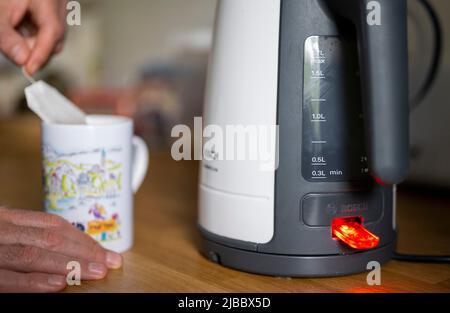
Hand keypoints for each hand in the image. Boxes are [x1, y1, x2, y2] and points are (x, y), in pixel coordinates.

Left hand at [0, 0, 66, 73]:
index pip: (52, 34)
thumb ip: (8, 38)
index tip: (29, 71)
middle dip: (37, 49)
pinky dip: (33, 32)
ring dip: (34, 41)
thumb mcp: (0, 12)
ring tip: (14, 31)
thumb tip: (22, 61)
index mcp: (48, 3)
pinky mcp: (54, 8)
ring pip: (52, 35)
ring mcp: (59, 6)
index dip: (40, 55)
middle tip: (15, 50)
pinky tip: (19, 25)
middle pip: (56, 39)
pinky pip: (48, 27)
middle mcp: (59, 4)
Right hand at [0, 207, 122, 291]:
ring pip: (33, 255)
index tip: (106, 252)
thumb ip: (32, 237)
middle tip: (108, 263)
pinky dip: (36, 281)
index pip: (53, 225)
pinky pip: (9, 278)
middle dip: (83, 251)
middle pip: (49, 238)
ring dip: (68, 265)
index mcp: (8, 217)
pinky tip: (59, 283)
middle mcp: (1, 231)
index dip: (83, 239)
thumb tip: (76, 251)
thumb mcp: (6, 234)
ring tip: (95, 272)